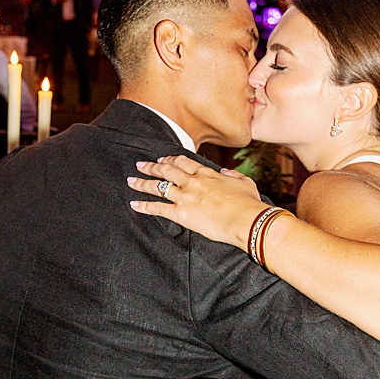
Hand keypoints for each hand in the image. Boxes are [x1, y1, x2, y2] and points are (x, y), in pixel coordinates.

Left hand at [127, 155, 267, 249]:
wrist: (246, 219)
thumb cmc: (248, 203)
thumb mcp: (244, 182)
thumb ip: (232, 175)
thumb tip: (225, 172)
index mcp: (207, 174)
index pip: (184, 162)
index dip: (171, 160)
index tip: (163, 159)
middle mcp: (192, 182)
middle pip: (166, 171)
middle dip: (152, 167)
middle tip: (141, 165)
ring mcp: (185, 197)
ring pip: (158, 187)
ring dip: (142, 183)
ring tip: (131, 180)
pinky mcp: (181, 213)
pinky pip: (157, 208)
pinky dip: (144, 206)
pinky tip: (134, 204)